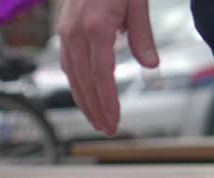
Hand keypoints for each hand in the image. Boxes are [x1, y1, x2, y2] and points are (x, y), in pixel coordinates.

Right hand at [58, 0, 158, 135]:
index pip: (102, 77)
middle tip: (108, 129)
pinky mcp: (63, 30)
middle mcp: (75, 34)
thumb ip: (142, 35)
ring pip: (73, 76)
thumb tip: (150, 66)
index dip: (108, 103)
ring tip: (97, 118)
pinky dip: (78, 82)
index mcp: (96, 28)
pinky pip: (69, 63)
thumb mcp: (137, 2)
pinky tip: (86, 93)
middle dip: (96, 109)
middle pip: (84, 83)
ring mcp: (65, 33)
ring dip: (84, 100)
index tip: (114, 122)